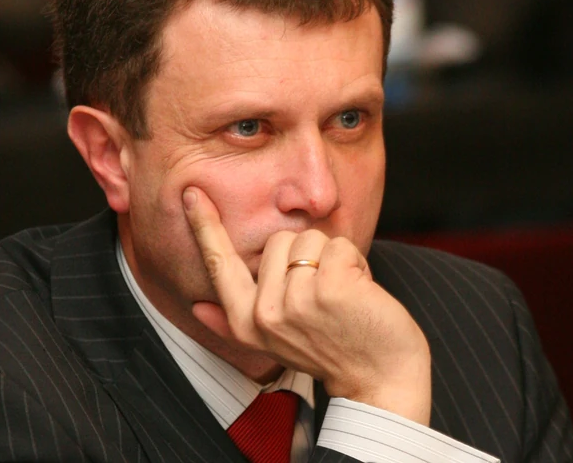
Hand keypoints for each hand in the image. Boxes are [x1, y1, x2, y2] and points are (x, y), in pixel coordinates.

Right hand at [183, 186, 431, 423]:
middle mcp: (265, 313)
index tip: (190, 191)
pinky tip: (362, 292)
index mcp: (247, 322)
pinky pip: (339, 245)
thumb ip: (234, 321)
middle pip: (278, 240)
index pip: (219, 263)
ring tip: (345, 294)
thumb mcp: (274, 341)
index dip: (203, 224)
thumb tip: (197, 308)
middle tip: (326, 293)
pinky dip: (357, 262)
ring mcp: (297, 300)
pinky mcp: (330, 288)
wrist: (381, 381)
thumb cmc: (331, 352)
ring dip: (335, 259)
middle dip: (308, 256)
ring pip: (310, 239)